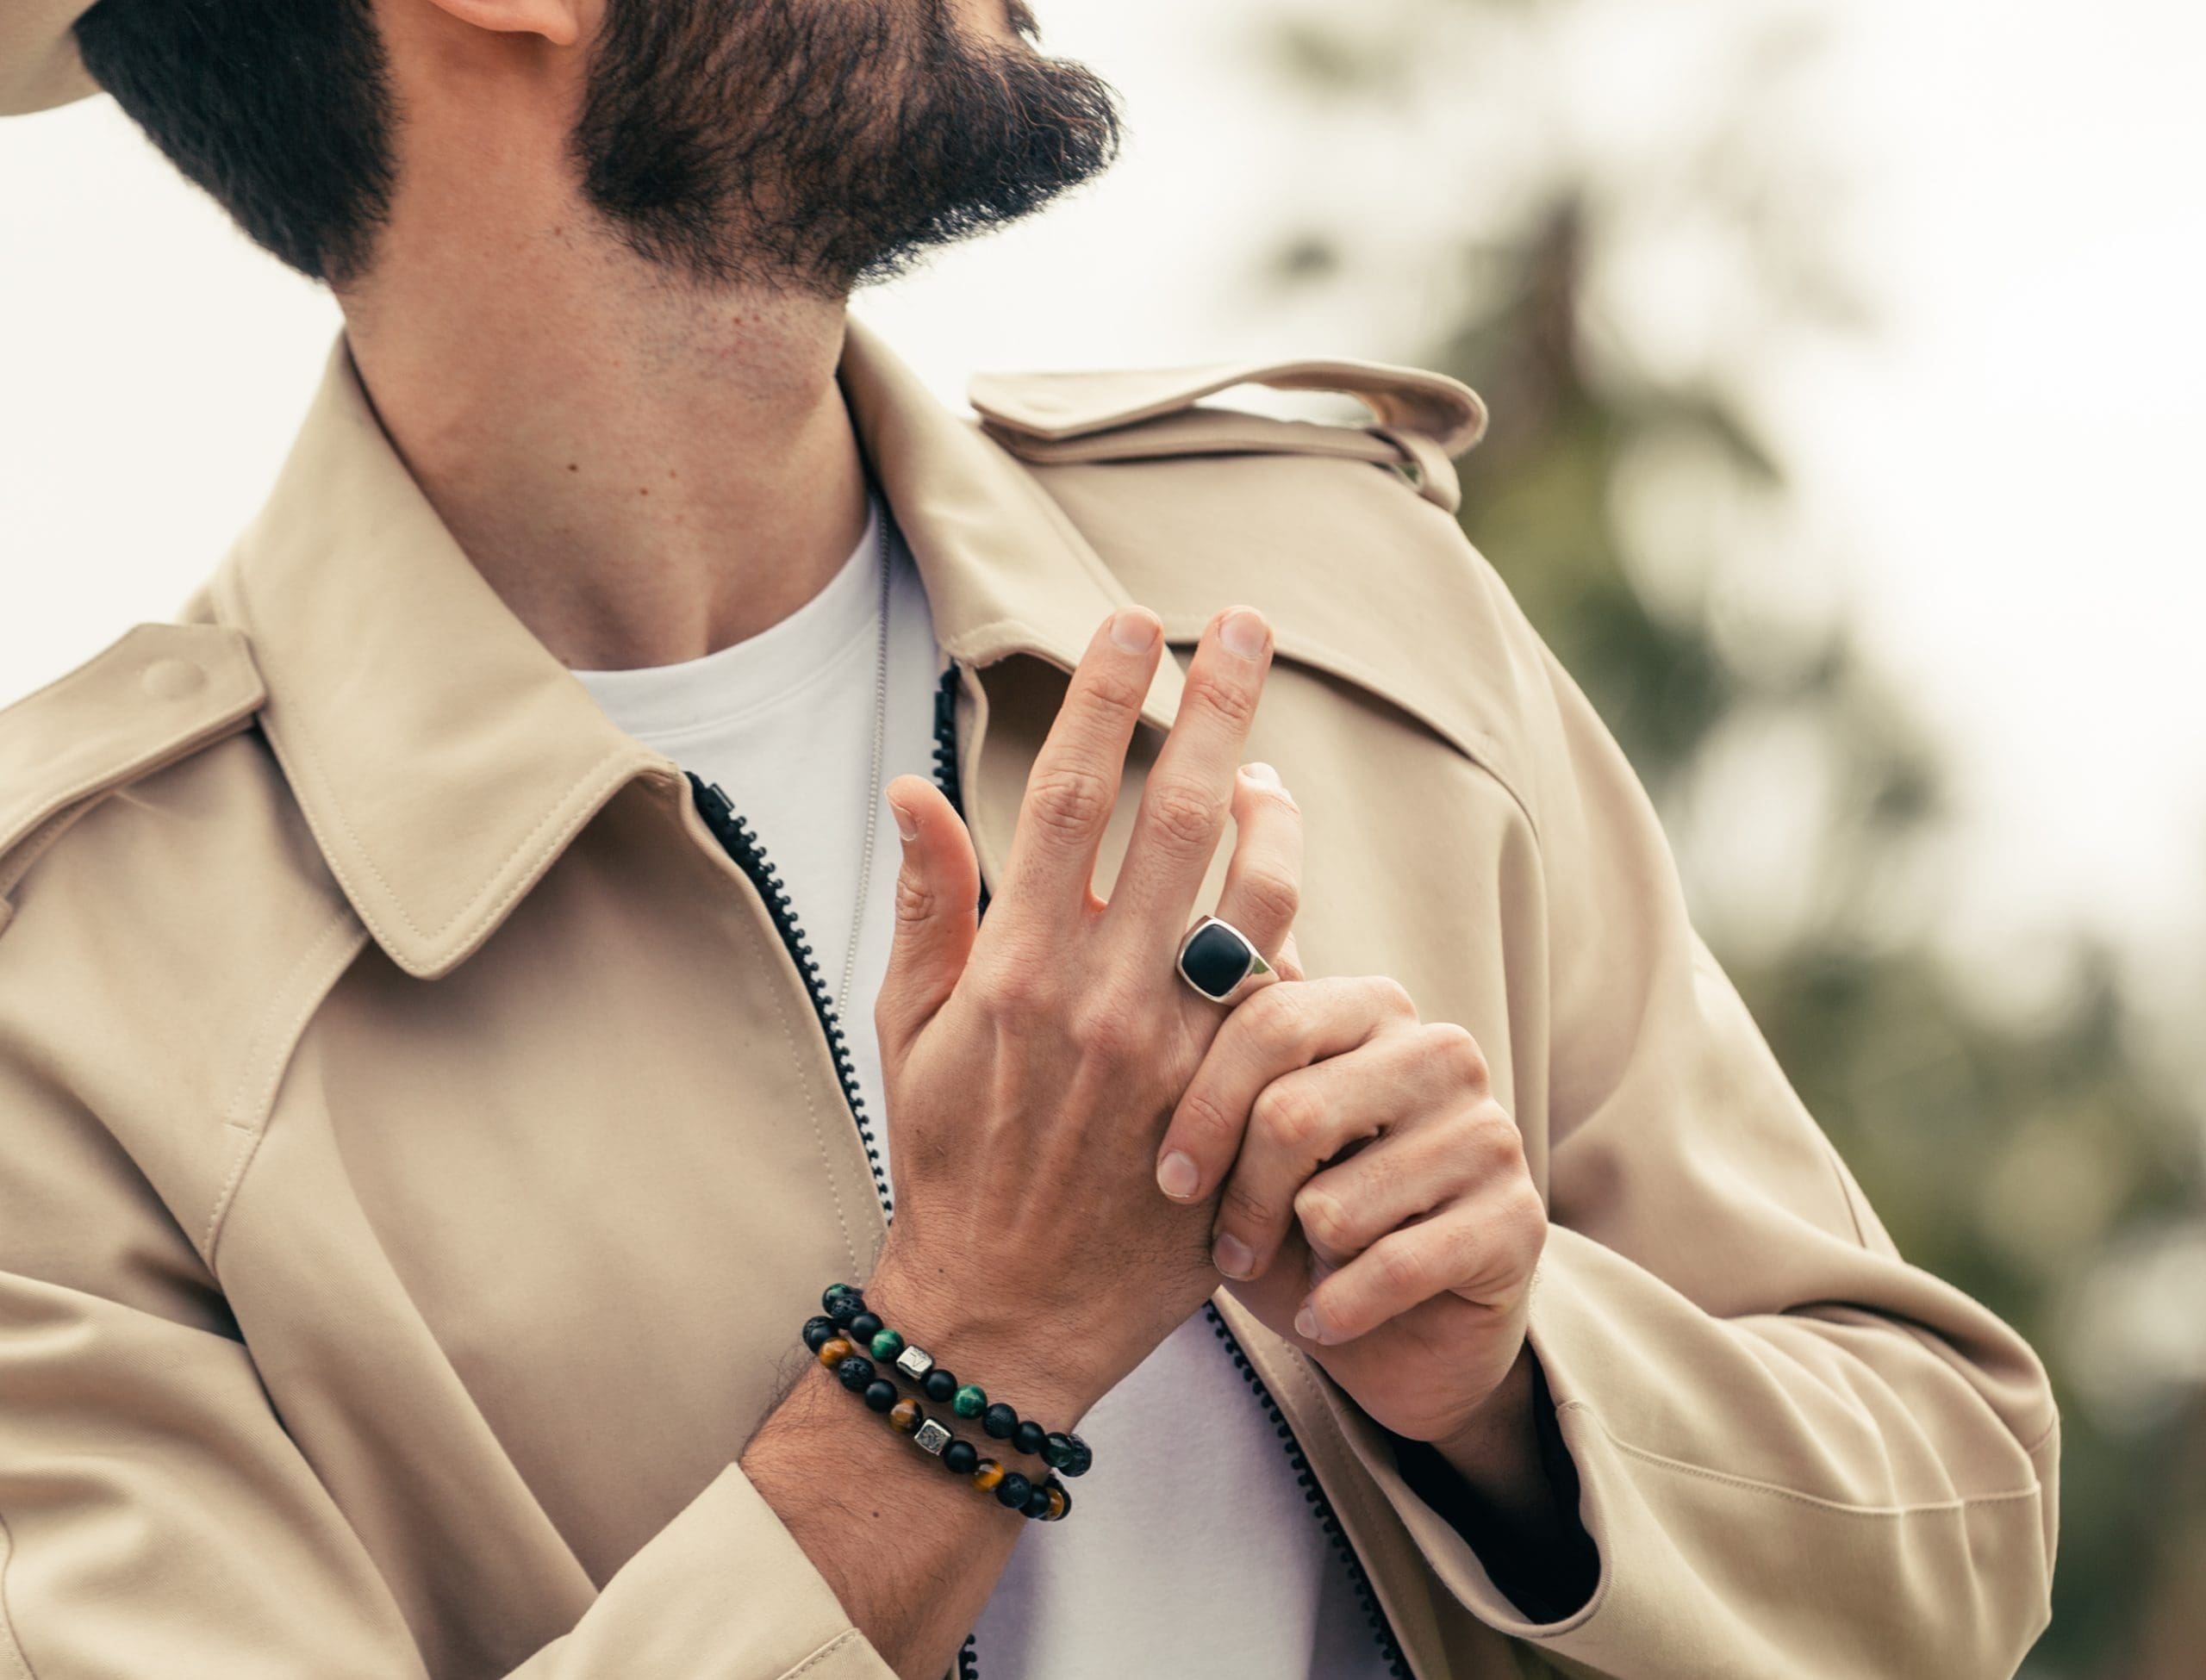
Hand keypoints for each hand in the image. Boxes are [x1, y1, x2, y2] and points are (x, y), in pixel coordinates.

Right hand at [867, 603, 1303, 1419]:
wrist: (1007, 1313)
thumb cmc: (947, 1161)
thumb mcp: (909, 1034)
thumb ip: (926, 906)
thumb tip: (913, 785)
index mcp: (1017, 969)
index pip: (1071, 797)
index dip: (1106, 698)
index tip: (1133, 624)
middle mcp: (1107, 999)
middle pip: (1181, 818)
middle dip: (1219, 707)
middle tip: (1249, 623)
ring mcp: (1182, 1055)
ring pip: (1257, 897)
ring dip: (1274, 810)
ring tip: (1270, 763)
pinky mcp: (1235, 1104)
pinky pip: (1284, 991)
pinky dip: (1288, 925)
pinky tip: (1280, 882)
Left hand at [1154, 961, 1546, 1452]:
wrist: (1401, 1336)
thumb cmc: (1300, 1224)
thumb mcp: (1241, 1148)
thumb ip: (1214, 1065)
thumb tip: (1154, 953)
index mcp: (1371, 1008)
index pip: (1270, 1021)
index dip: (1204, 1109)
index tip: (1170, 1179)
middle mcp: (1440, 1052)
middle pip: (1294, 1113)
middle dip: (1242, 1199)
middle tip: (1229, 1252)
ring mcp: (1489, 1132)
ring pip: (1335, 1205)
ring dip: (1300, 1260)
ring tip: (1308, 1270)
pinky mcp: (1519, 1219)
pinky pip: (1393, 1266)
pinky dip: (1340, 1309)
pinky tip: (1328, 1319)